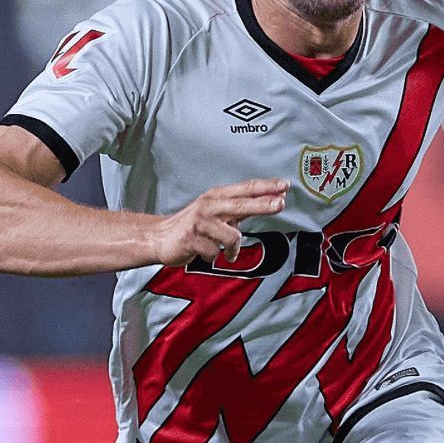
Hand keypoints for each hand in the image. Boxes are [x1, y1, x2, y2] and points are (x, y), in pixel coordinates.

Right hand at [150, 179, 289, 265]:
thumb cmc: (192, 225)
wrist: (159, 237)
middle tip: (280, 204)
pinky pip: (215, 252)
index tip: (284, 185)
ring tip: (226, 252)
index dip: (266, 187)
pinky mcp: (191, 239)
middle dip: (263, 204)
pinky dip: (213, 257)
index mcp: (216, 196)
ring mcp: (199, 222)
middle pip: (241, 204)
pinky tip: (205, 253)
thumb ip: (241, 208)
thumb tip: (269, 202)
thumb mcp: (216, 211)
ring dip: (232, 249)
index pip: (245, 189)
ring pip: (231, 236)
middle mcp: (209, 205)